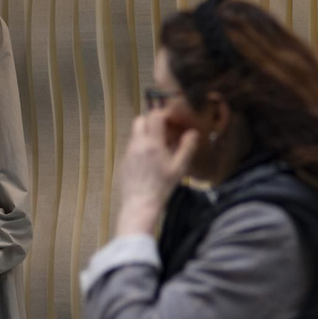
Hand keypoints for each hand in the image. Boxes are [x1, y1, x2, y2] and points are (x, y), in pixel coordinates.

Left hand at [115, 113, 198, 235]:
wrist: (140, 203)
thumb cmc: (162, 186)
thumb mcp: (179, 168)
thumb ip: (187, 148)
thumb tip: (193, 133)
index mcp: (152, 143)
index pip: (154, 116)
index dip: (165, 114)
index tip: (174, 121)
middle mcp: (138, 143)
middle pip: (141, 119)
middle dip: (153, 121)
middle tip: (166, 131)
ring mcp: (128, 151)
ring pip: (136, 132)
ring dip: (147, 132)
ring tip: (160, 146)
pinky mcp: (124, 159)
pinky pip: (133, 144)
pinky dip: (142, 144)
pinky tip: (151, 159)